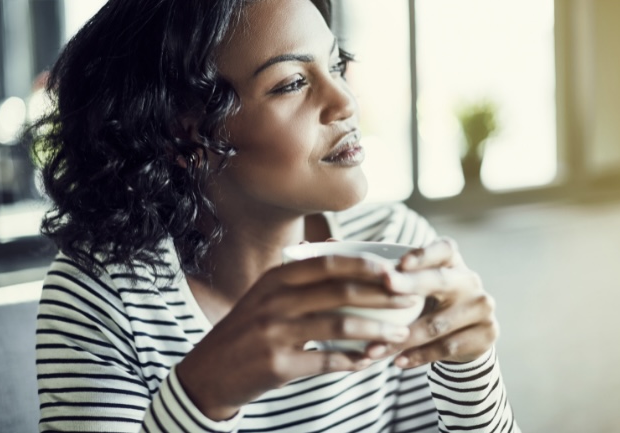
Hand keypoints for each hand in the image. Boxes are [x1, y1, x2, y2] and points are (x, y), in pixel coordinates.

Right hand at [177, 255, 418, 419]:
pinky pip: (326, 361)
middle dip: (381, 295)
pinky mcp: (277, 365)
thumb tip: (340, 249)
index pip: (329, 264)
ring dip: (375, 331)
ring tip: (400, 334)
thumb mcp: (266, 293)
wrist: (209, 371)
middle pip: (340, 292)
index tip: (394, 271)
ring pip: (338, 327)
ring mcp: (274, 332)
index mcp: (276, 278)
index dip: (365, 266)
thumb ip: (301, 274)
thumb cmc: (247, 328)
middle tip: (410, 300)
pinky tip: (368, 361)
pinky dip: (352, 361)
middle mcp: (274, 300)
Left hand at [366, 237, 498, 367]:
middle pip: (440, 280)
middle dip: (411, 283)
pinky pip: (447, 347)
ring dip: (403, 337)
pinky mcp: (486, 335)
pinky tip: (398, 361)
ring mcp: (481, 308)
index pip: (443, 248)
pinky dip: (419, 356)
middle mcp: (469, 280)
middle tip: (386, 285)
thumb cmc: (427, 302)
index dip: (423, 253)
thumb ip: (385, 271)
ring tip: (374, 348)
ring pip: (437, 323)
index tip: (400, 261)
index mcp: (452, 261)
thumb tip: (336, 247)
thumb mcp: (415, 284)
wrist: (464, 336)